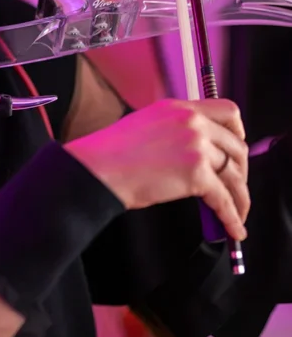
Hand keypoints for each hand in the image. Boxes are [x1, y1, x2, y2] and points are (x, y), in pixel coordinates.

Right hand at [66, 98, 248, 241]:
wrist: (95, 168)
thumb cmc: (110, 153)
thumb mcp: (146, 125)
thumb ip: (175, 131)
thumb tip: (197, 155)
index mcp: (178, 108)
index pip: (228, 111)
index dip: (238, 134)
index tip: (236, 151)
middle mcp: (191, 122)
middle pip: (236, 145)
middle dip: (240, 170)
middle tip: (236, 186)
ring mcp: (195, 146)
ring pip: (234, 174)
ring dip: (239, 197)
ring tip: (237, 214)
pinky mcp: (195, 173)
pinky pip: (224, 199)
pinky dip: (231, 216)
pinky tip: (232, 228)